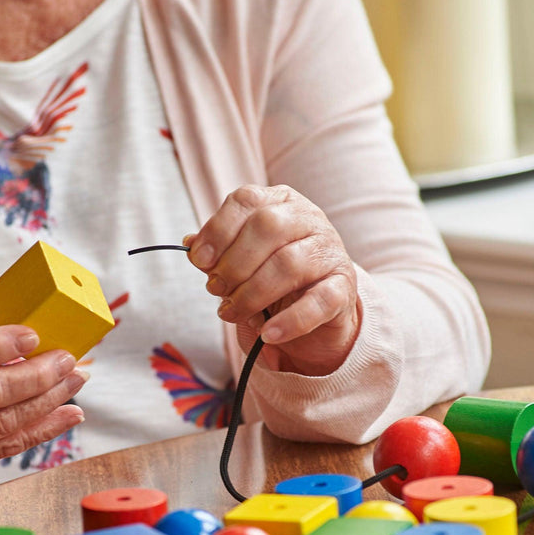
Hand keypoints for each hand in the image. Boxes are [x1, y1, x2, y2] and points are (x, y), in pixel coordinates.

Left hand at [184, 184, 360, 375]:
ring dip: (252, 294)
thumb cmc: (272, 275)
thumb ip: (218, 252)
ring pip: (289, 264)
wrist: (319, 306)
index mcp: (279, 202)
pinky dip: (290, 321)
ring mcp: (329, 251)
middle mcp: (308, 219)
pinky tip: (268, 333)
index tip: (199, 261)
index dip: (218, 230)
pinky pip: (319, 302)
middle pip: (268, 228)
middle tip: (216, 290)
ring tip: (232, 313)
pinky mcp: (343, 288)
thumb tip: (190, 246)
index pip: (247, 201)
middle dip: (233, 264)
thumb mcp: (242, 259)